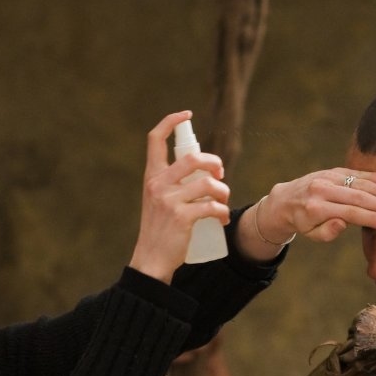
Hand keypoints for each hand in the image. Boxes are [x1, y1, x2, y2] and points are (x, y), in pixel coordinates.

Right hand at [129, 110, 231, 283]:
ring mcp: (169, 201)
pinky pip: (212, 207)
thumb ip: (172, 185)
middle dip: (214, 162)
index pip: (155, 139)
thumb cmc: (160, 231)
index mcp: (151, 177)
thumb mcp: (158, 201)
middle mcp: (157, 185)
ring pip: (208, 183)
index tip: (186, 114)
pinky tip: (222, 219)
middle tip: (221, 174)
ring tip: (223, 202)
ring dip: (223, 191)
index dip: (171, 121)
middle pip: (193, 157)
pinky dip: (222, 212)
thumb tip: (203, 171)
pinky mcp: (182, 217)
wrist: (151, 260)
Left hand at [238, 168, 375, 256]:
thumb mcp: (311, 234)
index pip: (351, 213)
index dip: (373, 218)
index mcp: (316, 208)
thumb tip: (344, 223)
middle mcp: (322, 189)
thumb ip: (327, 232)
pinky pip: (355, 172)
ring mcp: (328, 177)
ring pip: (360, 182)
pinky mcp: (332, 170)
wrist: (285, 200)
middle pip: (359, 196)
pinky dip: (372, 177)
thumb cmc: (303, 222)